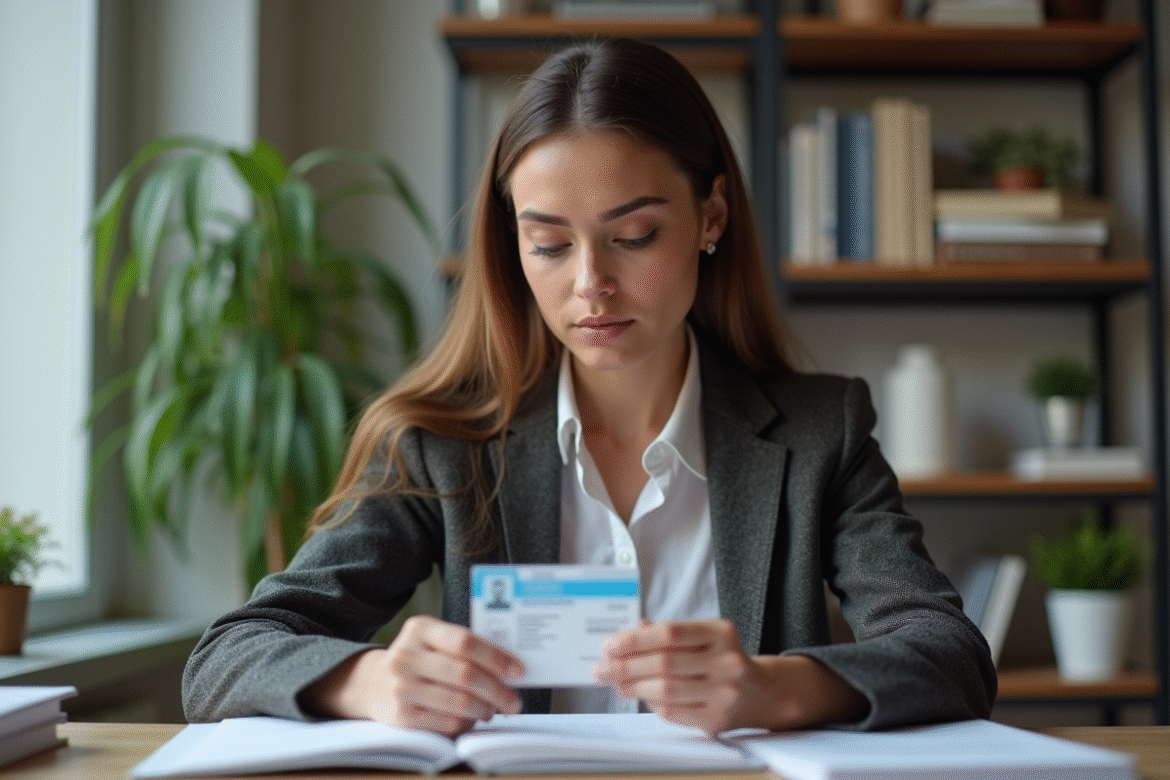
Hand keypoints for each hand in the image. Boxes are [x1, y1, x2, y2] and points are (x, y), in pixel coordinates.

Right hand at [302, 615, 523, 734]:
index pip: (466, 642)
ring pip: (459, 702)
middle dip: (498, 690)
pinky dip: (467, 723)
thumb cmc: (420, 660)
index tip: (518, 671)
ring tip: (496, 710)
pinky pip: (446, 723)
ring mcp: (401, 686)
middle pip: (465, 674)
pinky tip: (473, 718)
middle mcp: (406, 655)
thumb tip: (510, 665)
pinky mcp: (401, 716)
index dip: (497, 658)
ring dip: (486, 709)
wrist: (372, 684)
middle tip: (515, 701)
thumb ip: (464, 646)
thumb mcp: (433, 640)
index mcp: (420, 628)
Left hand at [594, 618, 761, 734]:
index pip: (670, 633)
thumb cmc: (719, 659)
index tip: (610, 645)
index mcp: (721, 632)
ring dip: (632, 687)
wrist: (759, 692)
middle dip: (626, 666)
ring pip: (665, 690)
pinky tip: (638, 695)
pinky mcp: (717, 719)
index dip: (636, 639)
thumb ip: (664, 634)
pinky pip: (673, 712)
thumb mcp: (701, 637)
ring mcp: (724, 693)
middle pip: (664, 663)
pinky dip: (650, 703)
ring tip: (614, 682)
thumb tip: (622, 638)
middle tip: (602, 667)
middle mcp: (727, 661)